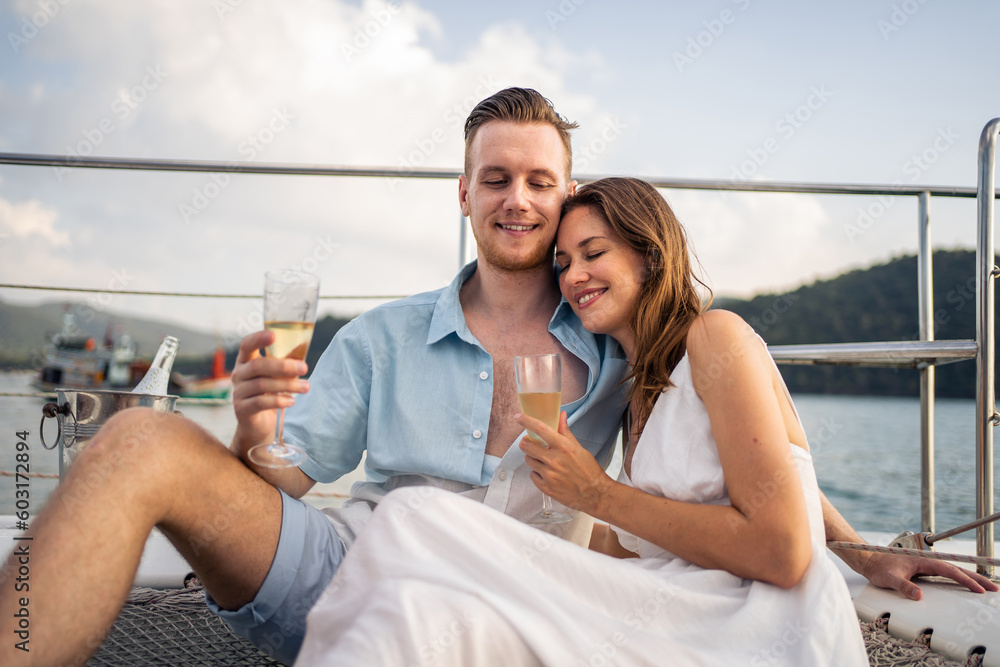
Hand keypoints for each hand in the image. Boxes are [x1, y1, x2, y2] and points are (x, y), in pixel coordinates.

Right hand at [230, 330, 309, 452]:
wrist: (259, 424)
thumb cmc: (271, 394)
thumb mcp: (277, 376)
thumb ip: (285, 363)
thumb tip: (303, 348)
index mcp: (246, 361)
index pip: (246, 345)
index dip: (258, 338)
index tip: (273, 335)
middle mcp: (238, 374)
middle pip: (258, 365)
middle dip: (284, 366)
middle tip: (304, 368)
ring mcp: (238, 392)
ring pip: (262, 384)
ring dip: (288, 385)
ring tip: (306, 387)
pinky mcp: (241, 409)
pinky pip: (260, 402)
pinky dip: (279, 401)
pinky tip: (291, 401)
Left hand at [517, 411, 612, 515]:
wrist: (595, 493)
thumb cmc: (589, 470)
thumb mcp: (578, 448)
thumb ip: (565, 432)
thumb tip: (561, 416)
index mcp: (563, 447)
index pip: (540, 429)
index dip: (527, 421)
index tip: (519, 417)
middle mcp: (554, 460)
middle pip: (527, 446)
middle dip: (526, 443)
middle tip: (530, 443)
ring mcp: (549, 475)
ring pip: (528, 460)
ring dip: (533, 458)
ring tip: (543, 460)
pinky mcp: (546, 487)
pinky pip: (532, 475)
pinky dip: (537, 473)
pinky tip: (546, 473)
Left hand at [858, 550, 999, 600]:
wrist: (870, 561)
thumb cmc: (879, 568)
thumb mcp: (889, 579)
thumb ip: (903, 586)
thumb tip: (919, 596)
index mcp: (923, 561)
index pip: (949, 570)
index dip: (965, 579)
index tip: (979, 589)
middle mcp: (927, 561)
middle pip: (956, 569)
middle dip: (976, 578)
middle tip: (994, 587)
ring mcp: (927, 565)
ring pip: (953, 571)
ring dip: (970, 578)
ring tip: (986, 587)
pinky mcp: (924, 570)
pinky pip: (946, 574)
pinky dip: (959, 579)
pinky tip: (965, 585)